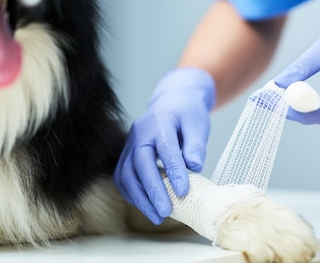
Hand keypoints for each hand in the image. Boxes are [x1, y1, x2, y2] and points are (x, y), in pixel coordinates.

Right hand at [114, 68, 214, 223]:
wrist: (171, 102)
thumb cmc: (186, 115)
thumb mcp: (197, 124)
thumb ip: (195, 145)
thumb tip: (195, 166)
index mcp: (159, 122)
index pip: (165, 148)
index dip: (173, 171)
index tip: (183, 192)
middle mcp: (139, 132)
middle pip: (140, 163)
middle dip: (152, 190)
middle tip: (166, 212)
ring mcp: (130, 143)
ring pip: (126, 173)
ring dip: (140, 197)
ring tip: (157, 216)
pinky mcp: (126, 154)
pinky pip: (122, 177)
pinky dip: (132, 194)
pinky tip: (146, 206)